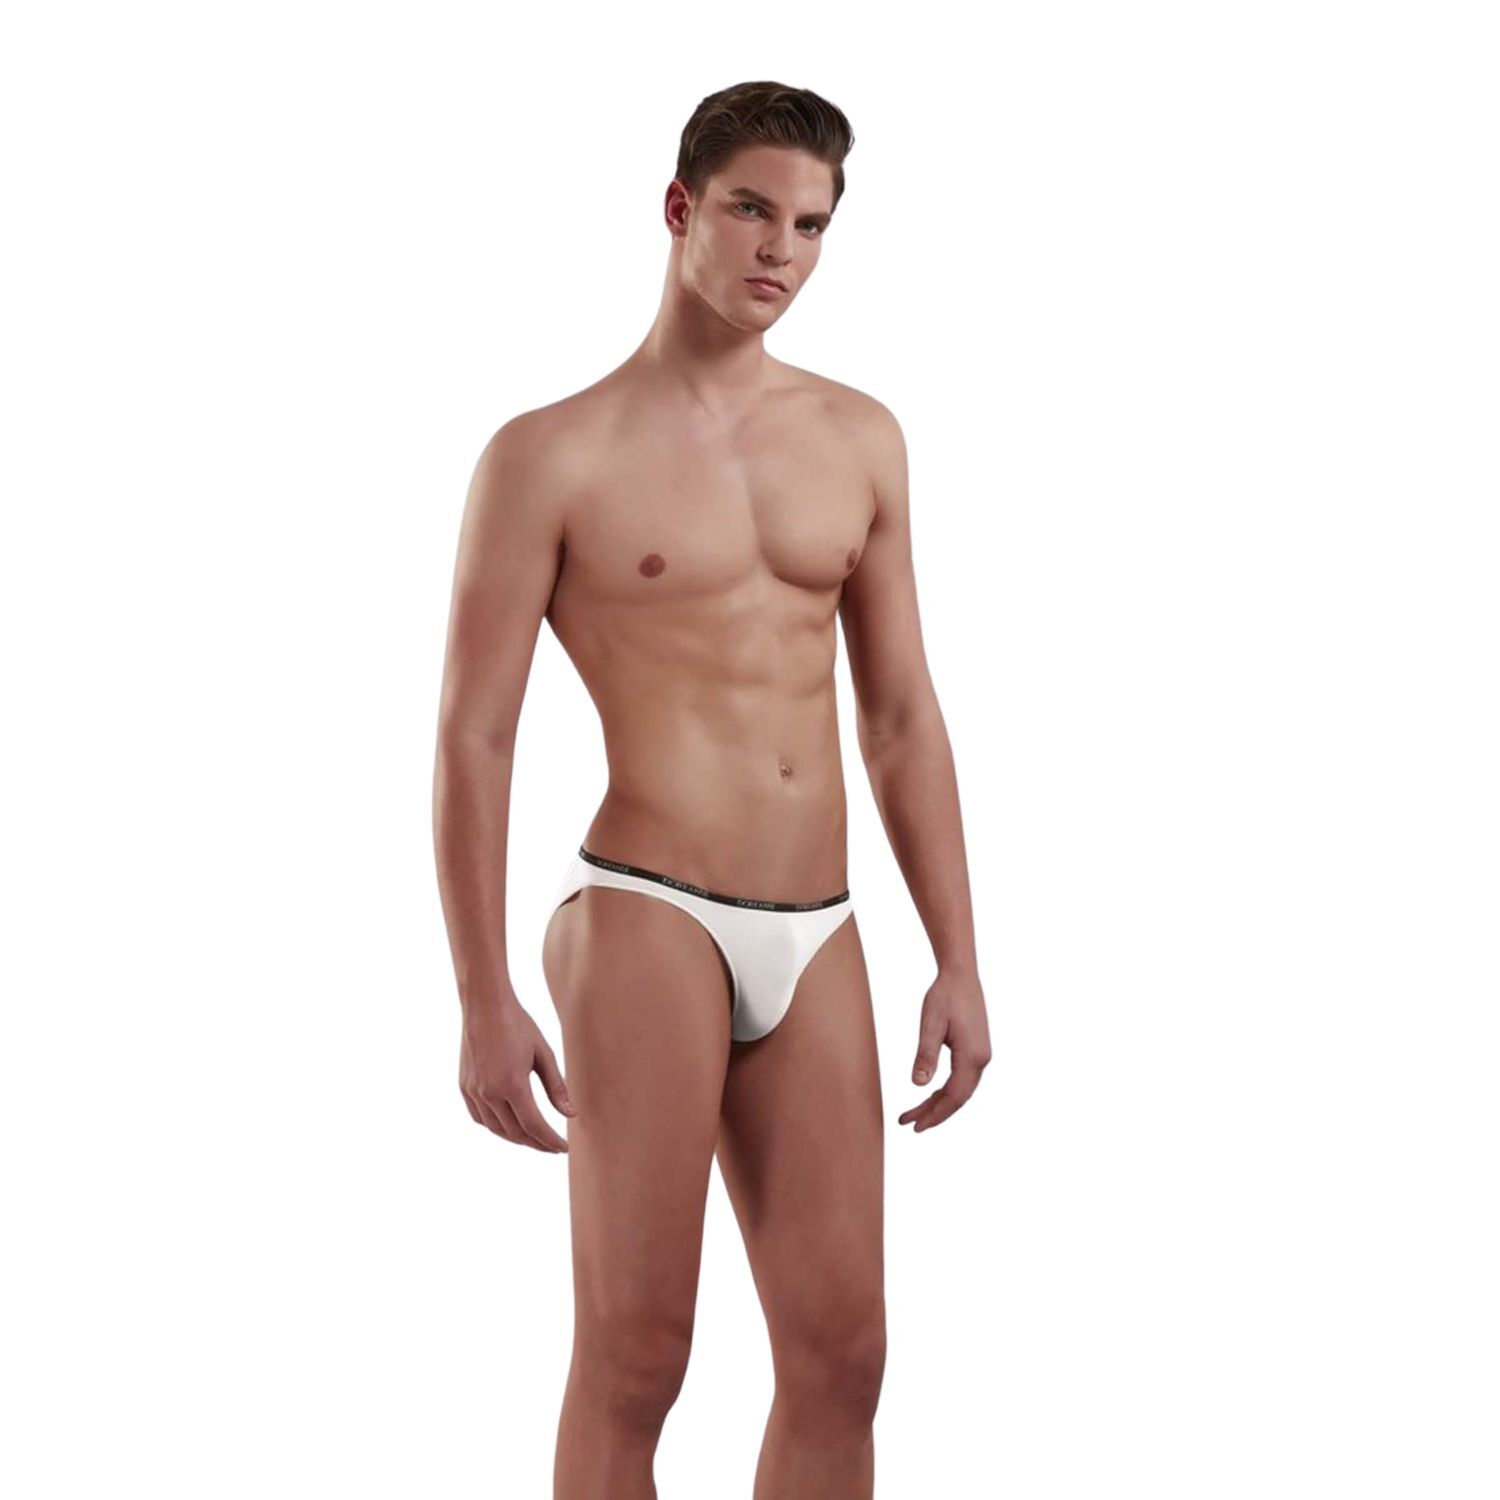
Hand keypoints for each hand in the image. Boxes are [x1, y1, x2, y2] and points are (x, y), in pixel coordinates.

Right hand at [460, 993, 575, 1151]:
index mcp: (512, 1085)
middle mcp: (490, 1093)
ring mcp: (474, 1091)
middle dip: (536, 1143)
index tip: (563, 1148)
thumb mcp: (544, 1053)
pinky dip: (496, 1127)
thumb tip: (570, 1114)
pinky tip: (508, 1125)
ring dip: (516, 1138)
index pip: (534, 1126)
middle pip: (515, 1132)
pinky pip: (480, 1118)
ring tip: (534, 1139)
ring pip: (496, 1129)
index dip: (550, 1140)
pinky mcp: (464, 1087)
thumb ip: (557, 1086)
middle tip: (552, 1146)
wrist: (485, 1006)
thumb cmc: (518, 1025)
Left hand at [898, 968, 990, 1132]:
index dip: (935, 1114)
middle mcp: (981, 1060)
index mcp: (972, 1056)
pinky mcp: (977, 1051)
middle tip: (910, 1125)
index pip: (954, 1096)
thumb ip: (926, 1055)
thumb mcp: (930, 1025)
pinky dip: (946, 1091)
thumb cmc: (944, 996)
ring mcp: (981, 1056)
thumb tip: (919, 1086)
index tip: (915, 1126)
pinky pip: (962, 1080)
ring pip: (961, 1091)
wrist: (961, 975)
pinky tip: (931, 1094)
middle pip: (958, 1098)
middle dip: (934, 1113)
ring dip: (939, 1104)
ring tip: (915, 1113)